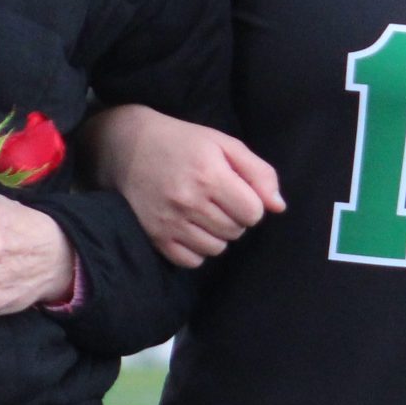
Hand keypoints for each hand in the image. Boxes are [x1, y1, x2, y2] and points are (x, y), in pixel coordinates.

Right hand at [87, 104, 284, 267]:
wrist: (127, 146)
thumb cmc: (183, 142)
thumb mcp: (224, 144)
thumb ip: (258, 172)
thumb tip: (278, 207)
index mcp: (210, 175)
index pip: (253, 212)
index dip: (251, 203)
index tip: (237, 191)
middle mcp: (189, 201)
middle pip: (236, 231)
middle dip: (235, 217)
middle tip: (218, 198)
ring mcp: (169, 222)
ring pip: (216, 249)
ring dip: (217, 234)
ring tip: (203, 212)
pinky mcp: (154, 237)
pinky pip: (192, 261)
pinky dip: (196, 249)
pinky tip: (189, 227)